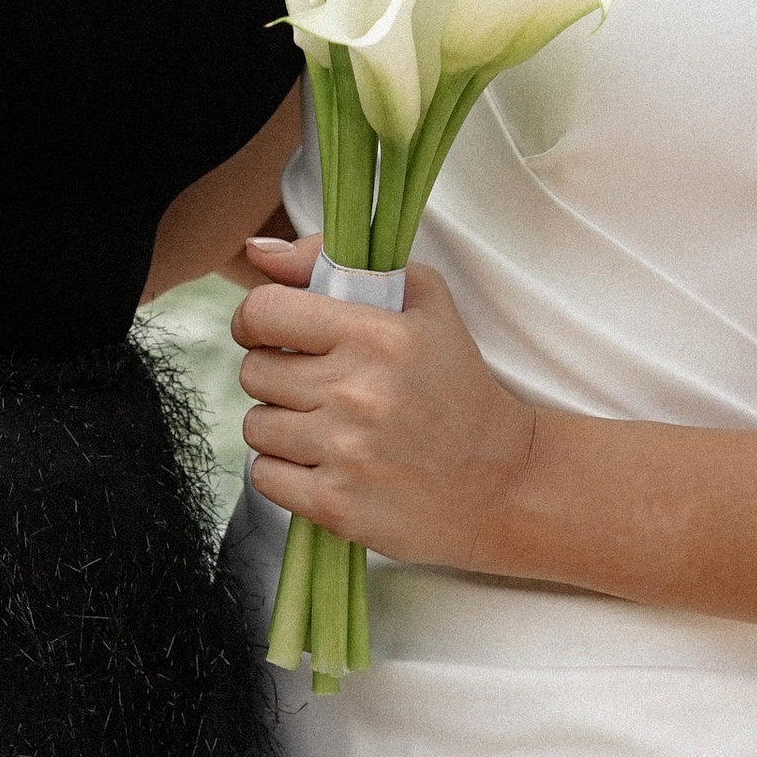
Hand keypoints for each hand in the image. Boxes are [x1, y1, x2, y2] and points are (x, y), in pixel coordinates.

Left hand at [233, 233, 538, 571]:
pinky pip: (264, 476)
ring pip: (255, 426)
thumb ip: (333, 260)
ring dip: (282, 426)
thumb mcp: (422, 300)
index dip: (256, 321)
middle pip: (253, 372)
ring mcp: (345, 452)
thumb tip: (258, 252)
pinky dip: (285, 472)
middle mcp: (357, 392)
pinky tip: (325, 464)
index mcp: (376, 334)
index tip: (271, 334)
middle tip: (317, 386)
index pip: (264, 312)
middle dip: (277, 375)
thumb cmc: (457, 383)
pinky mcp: (336, 505)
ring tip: (327, 428)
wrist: (503, 480)